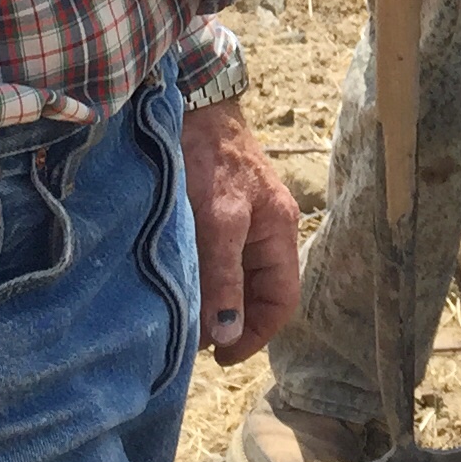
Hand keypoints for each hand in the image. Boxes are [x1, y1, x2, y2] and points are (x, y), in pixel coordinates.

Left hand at [179, 97, 301, 364]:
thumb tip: (227, 333)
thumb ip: (225, 276)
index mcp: (279, 232)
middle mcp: (266, 231)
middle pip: (258, 293)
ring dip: (212, 301)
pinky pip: (215, 260)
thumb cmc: (210, 158)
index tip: (221, 357)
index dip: (256, 334)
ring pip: (234, 278)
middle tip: (193, 340)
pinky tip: (178, 284)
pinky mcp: (216, 214)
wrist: (190, 104)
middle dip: (230, 321)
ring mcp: (242, 222)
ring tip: (182, 315)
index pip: (283, 300)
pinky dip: (200, 279)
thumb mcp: (219, 220)